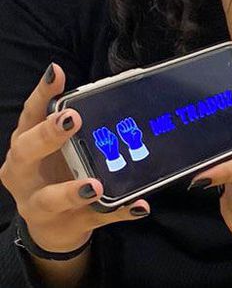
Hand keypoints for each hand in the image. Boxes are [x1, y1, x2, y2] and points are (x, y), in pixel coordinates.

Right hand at [0, 64, 149, 253]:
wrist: (54, 225)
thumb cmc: (58, 170)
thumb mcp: (63, 145)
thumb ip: (82, 120)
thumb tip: (122, 83)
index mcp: (26, 144)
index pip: (30, 115)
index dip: (41, 95)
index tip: (56, 73)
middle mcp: (24, 172)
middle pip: (26, 152)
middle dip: (47, 135)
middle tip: (71, 120)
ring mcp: (40, 203)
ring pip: (49, 199)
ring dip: (72, 191)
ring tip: (95, 185)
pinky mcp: (68, 224)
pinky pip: (95, 218)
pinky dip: (118, 212)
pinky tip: (138, 205)